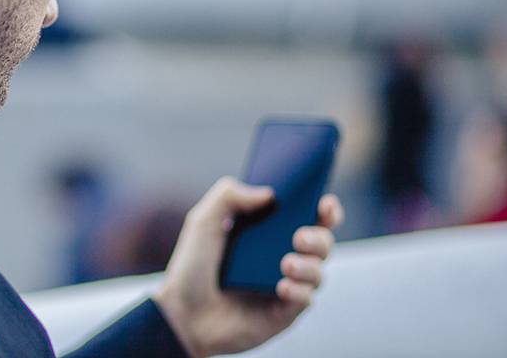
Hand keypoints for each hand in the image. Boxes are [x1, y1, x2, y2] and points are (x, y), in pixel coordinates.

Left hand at [153, 177, 343, 356]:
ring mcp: (287, 284)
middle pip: (322, 242)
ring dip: (309, 265)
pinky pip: (306, 300)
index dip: (324, 207)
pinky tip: (282, 286)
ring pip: (319, 271)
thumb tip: (269, 193)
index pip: (308, 215)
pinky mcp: (284, 312)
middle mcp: (284, 255)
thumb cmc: (193, 266)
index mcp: (270, 231)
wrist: (182, 312)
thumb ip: (229, 195)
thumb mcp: (204, 221)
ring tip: (286, 262)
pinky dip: (299, 290)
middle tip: (299, 236)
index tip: (323, 201)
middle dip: (319, 236)